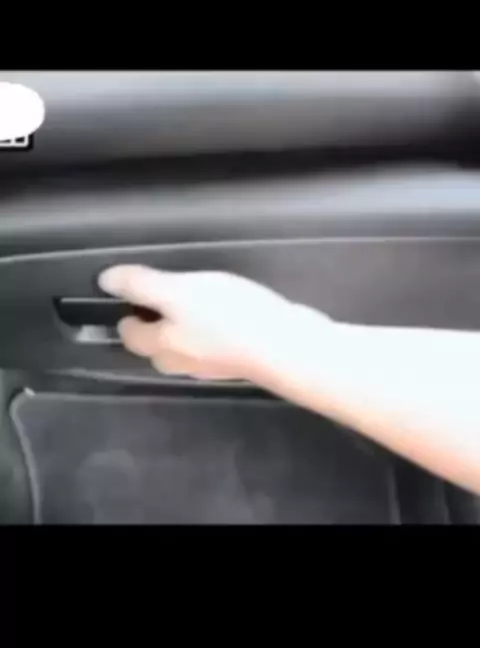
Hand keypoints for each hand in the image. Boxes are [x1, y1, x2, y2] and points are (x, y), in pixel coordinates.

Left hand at [98, 265, 302, 379]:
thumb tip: (105, 281)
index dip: (128, 314)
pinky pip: (213, 347)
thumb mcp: (179, 291)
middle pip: (156, 348)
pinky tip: (225, 318)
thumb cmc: (229, 317)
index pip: (130, 335)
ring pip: (185, 350)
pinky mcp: (238, 362)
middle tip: (159, 301)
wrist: (286, 347)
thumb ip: (141, 285)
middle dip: (153, 328)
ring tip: (191, 307)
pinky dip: (211, 334)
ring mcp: (211, 367)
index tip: (132, 298)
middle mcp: (181, 363)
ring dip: (183, 332)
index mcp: (161, 346)